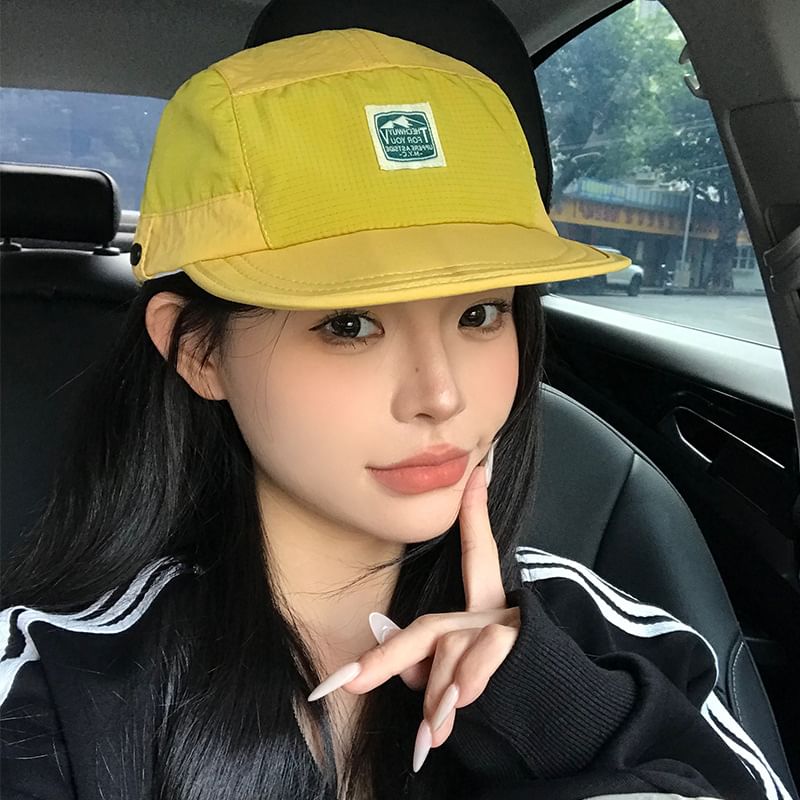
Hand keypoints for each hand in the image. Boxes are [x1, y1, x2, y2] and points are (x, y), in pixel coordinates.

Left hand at [307, 458, 519, 772]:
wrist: (574, 720)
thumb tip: (412, 674)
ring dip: (437, 693)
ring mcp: (509, 626)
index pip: (477, 554)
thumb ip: (435, 667)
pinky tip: (451, 711)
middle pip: (430, 627)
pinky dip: (460, 687)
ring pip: (449, 648)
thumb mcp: (470, 675)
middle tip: (348, 684)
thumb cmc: (515, 691)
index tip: (478, 472)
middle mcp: (496, 612)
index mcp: (486, 611)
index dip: (475, 514)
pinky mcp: (522, 643)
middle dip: (387, 658)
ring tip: (432, 733)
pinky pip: (479, 658)